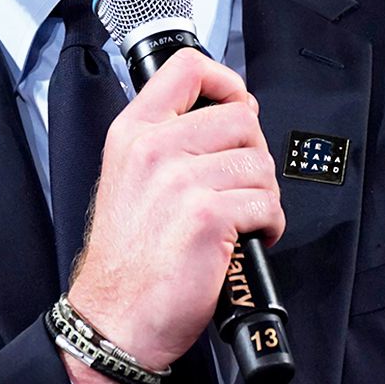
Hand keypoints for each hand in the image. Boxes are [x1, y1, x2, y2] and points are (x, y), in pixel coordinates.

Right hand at [63, 49, 282, 374]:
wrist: (116, 316)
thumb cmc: (128, 256)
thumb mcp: (129, 175)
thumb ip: (167, 138)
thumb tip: (227, 114)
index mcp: (133, 131)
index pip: (188, 68)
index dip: (226, 80)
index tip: (236, 103)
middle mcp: (153, 148)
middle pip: (240, 117)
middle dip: (252, 154)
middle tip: (237, 184)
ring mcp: (180, 181)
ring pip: (259, 163)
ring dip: (261, 195)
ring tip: (238, 217)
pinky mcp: (207, 216)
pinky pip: (267, 203)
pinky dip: (268, 225)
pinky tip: (243, 239)